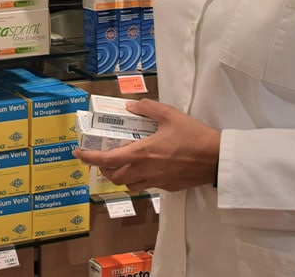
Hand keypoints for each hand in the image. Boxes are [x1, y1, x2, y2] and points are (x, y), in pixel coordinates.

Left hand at [72, 99, 221, 192]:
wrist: (216, 159)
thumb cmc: (193, 136)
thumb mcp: (169, 114)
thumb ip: (147, 108)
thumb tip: (130, 106)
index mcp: (141, 153)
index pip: (107, 160)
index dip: (88, 158)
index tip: (77, 153)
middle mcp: (145, 170)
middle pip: (114, 177)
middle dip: (103, 168)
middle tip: (102, 157)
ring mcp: (157, 181)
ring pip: (129, 185)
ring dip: (120, 176)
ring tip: (121, 163)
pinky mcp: (168, 187)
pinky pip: (145, 186)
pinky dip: (138, 179)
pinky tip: (145, 167)